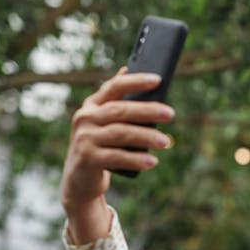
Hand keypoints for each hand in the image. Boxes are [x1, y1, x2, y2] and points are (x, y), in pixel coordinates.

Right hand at [60, 69, 175, 242]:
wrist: (79, 180)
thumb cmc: (100, 147)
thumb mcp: (105, 124)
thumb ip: (117, 103)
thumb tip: (128, 70)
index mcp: (92, 106)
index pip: (114, 87)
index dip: (135, 82)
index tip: (157, 80)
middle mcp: (85, 119)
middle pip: (120, 111)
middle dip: (147, 111)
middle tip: (170, 114)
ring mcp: (85, 138)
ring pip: (120, 134)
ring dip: (145, 137)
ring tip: (165, 142)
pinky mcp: (88, 159)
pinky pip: (116, 157)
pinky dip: (136, 159)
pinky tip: (152, 161)